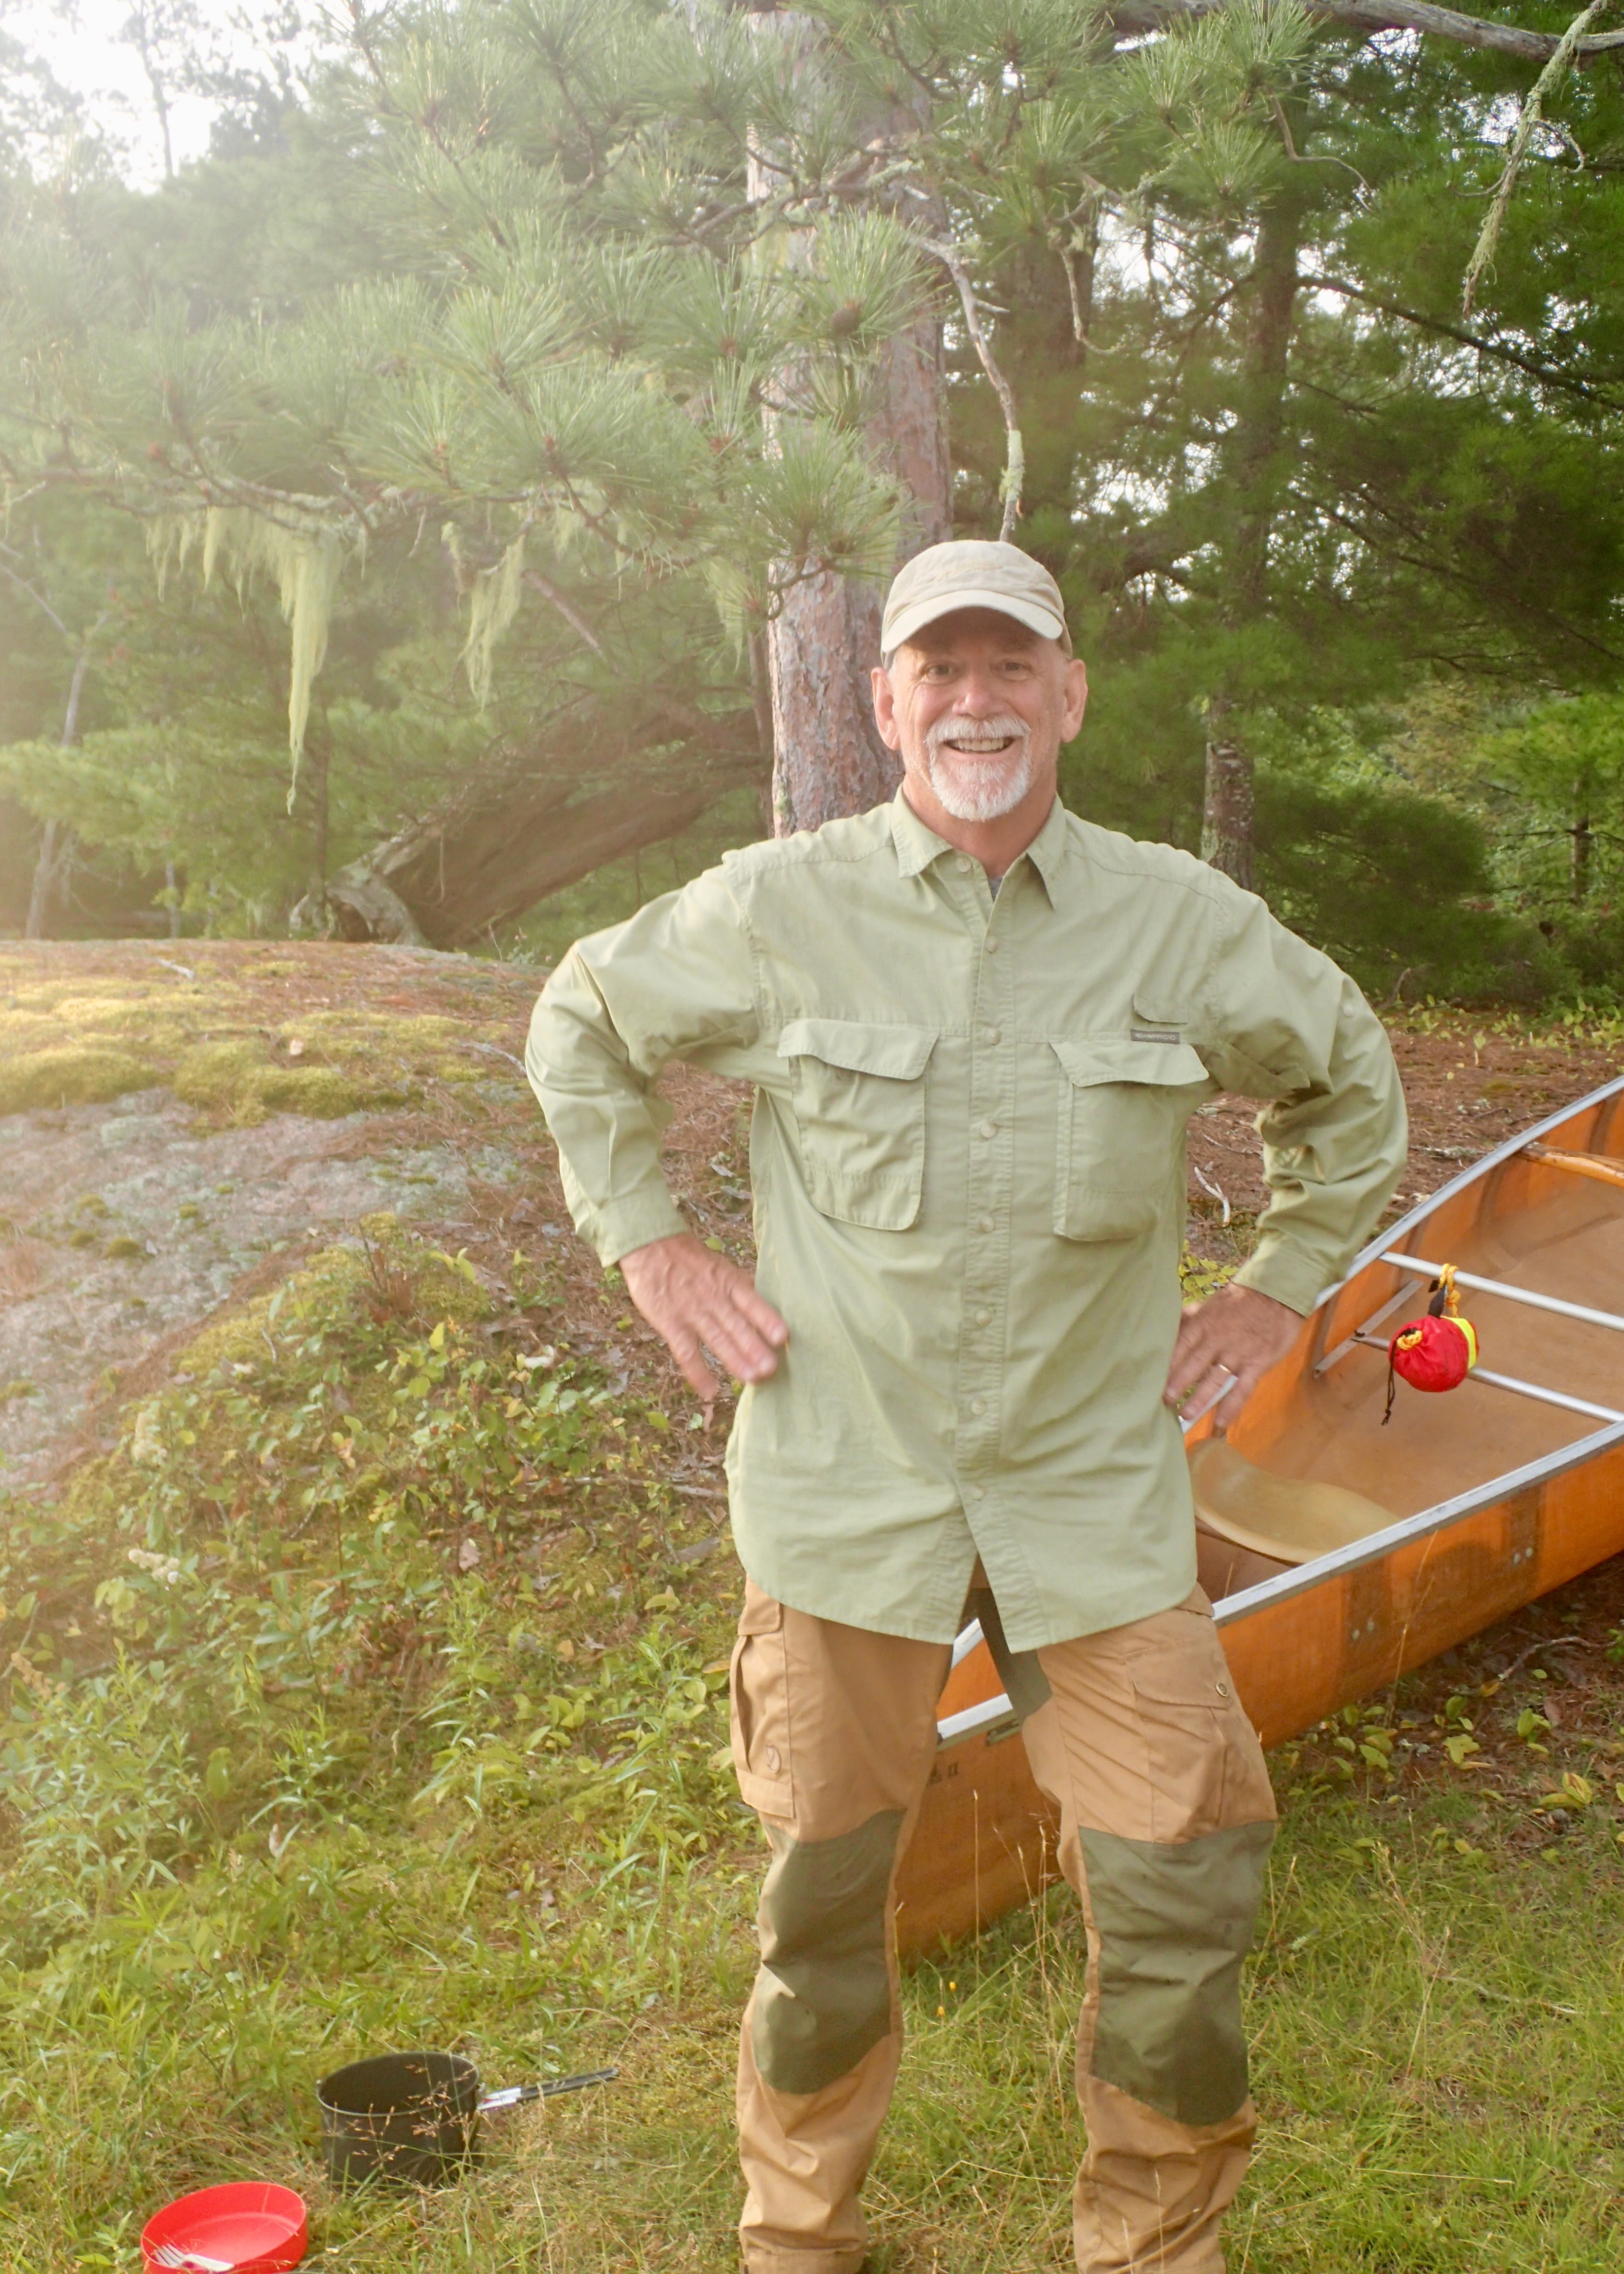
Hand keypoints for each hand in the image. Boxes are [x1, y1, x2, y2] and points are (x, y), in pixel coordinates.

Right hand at [619, 1232, 788, 1403]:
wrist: (650, 1246)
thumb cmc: (689, 1258)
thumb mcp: (720, 1266)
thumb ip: (740, 1286)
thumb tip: (764, 1301)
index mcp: (728, 1282)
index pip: (752, 1302)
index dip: (767, 1319)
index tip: (783, 1337)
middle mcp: (713, 1298)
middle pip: (737, 1325)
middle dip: (755, 1348)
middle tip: (771, 1368)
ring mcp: (692, 1312)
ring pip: (717, 1340)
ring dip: (735, 1361)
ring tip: (752, 1379)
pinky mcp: (671, 1324)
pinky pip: (686, 1352)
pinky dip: (698, 1373)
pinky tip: (710, 1391)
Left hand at [1163, 1282, 1300, 1430]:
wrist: (1278, 1295)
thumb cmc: (1242, 1300)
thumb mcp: (1212, 1304)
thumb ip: (1192, 1317)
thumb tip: (1170, 1326)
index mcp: (1203, 1324)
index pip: (1180, 1346)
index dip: (1167, 1364)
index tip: (1152, 1379)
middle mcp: (1217, 1340)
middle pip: (1193, 1365)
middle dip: (1177, 1384)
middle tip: (1163, 1402)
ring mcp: (1237, 1354)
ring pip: (1214, 1380)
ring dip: (1199, 1399)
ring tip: (1186, 1415)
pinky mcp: (1256, 1364)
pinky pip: (1242, 1389)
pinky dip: (1230, 1407)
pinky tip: (1220, 1423)